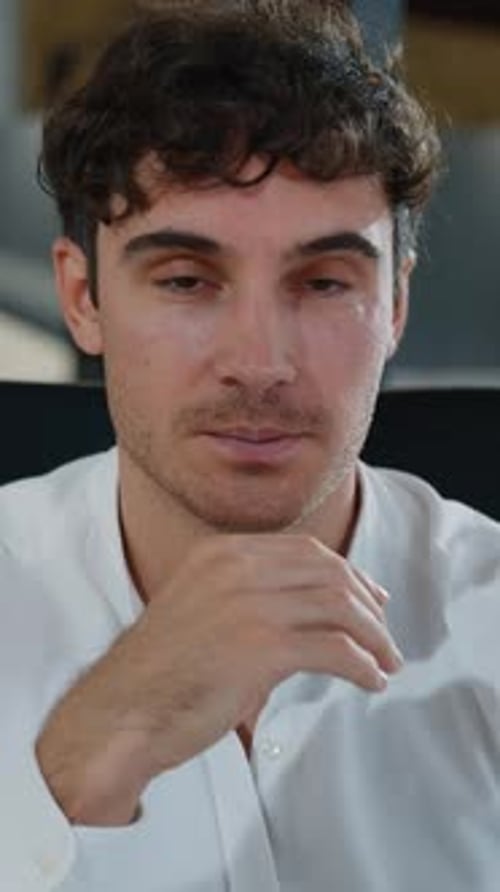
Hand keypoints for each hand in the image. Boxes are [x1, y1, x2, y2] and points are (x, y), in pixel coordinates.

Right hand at [36, 534, 402, 825]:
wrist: (122, 711)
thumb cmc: (162, 672)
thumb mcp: (202, 609)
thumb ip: (250, 598)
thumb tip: (312, 613)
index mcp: (222, 553)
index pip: (304, 550)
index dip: (347, 573)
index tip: (370, 598)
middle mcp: (236, 567)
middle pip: (328, 572)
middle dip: (367, 604)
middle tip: (384, 634)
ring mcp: (249, 604)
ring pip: (339, 607)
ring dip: (373, 637)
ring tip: (385, 662)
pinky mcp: (261, 647)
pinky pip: (335, 649)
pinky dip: (362, 666)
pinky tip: (369, 681)